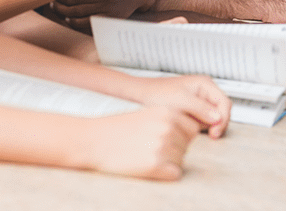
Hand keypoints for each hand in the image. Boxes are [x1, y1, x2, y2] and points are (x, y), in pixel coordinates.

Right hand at [85, 106, 201, 179]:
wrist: (92, 141)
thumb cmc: (118, 128)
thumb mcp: (148, 113)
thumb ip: (171, 119)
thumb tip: (193, 131)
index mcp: (169, 112)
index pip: (193, 128)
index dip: (181, 136)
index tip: (165, 138)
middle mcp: (169, 128)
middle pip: (188, 145)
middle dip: (175, 149)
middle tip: (151, 148)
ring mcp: (163, 146)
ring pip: (181, 160)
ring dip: (169, 161)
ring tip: (145, 155)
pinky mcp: (156, 165)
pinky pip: (175, 174)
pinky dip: (165, 174)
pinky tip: (148, 166)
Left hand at [135, 74, 231, 138]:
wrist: (142, 96)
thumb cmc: (158, 93)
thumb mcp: (181, 100)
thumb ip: (201, 108)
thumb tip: (218, 118)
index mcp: (205, 84)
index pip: (224, 103)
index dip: (223, 118)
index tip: (215, 131)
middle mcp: (205, 92)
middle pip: (222, 111)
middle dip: (218, 124)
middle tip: (212, 135)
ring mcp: (200, 102)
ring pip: (214, 118)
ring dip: (209, 126)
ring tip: (197, 130)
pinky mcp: (194, 111)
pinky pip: (204, 121)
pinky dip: (201, 127)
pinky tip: (192, 129)